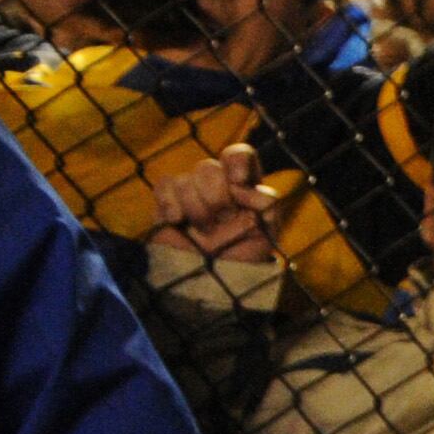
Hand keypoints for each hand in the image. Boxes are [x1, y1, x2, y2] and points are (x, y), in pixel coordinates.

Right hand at [148, 142, 285, 263]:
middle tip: (222, 221)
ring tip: (205, 230)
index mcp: (245, 184)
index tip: (238, 182)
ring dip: (196, 209)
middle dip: (216, 198)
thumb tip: (242, 188)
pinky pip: (164, 185)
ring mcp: (190, 192)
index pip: (239, 154)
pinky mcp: (168, 202)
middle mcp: (217, 183)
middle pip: (208, 168)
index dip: (236, 161)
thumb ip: (266, 203)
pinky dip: (170, 202)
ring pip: (185, 180)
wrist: (216, 279)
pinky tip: (177, 221)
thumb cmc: (246, 253)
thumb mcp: (269, 230)